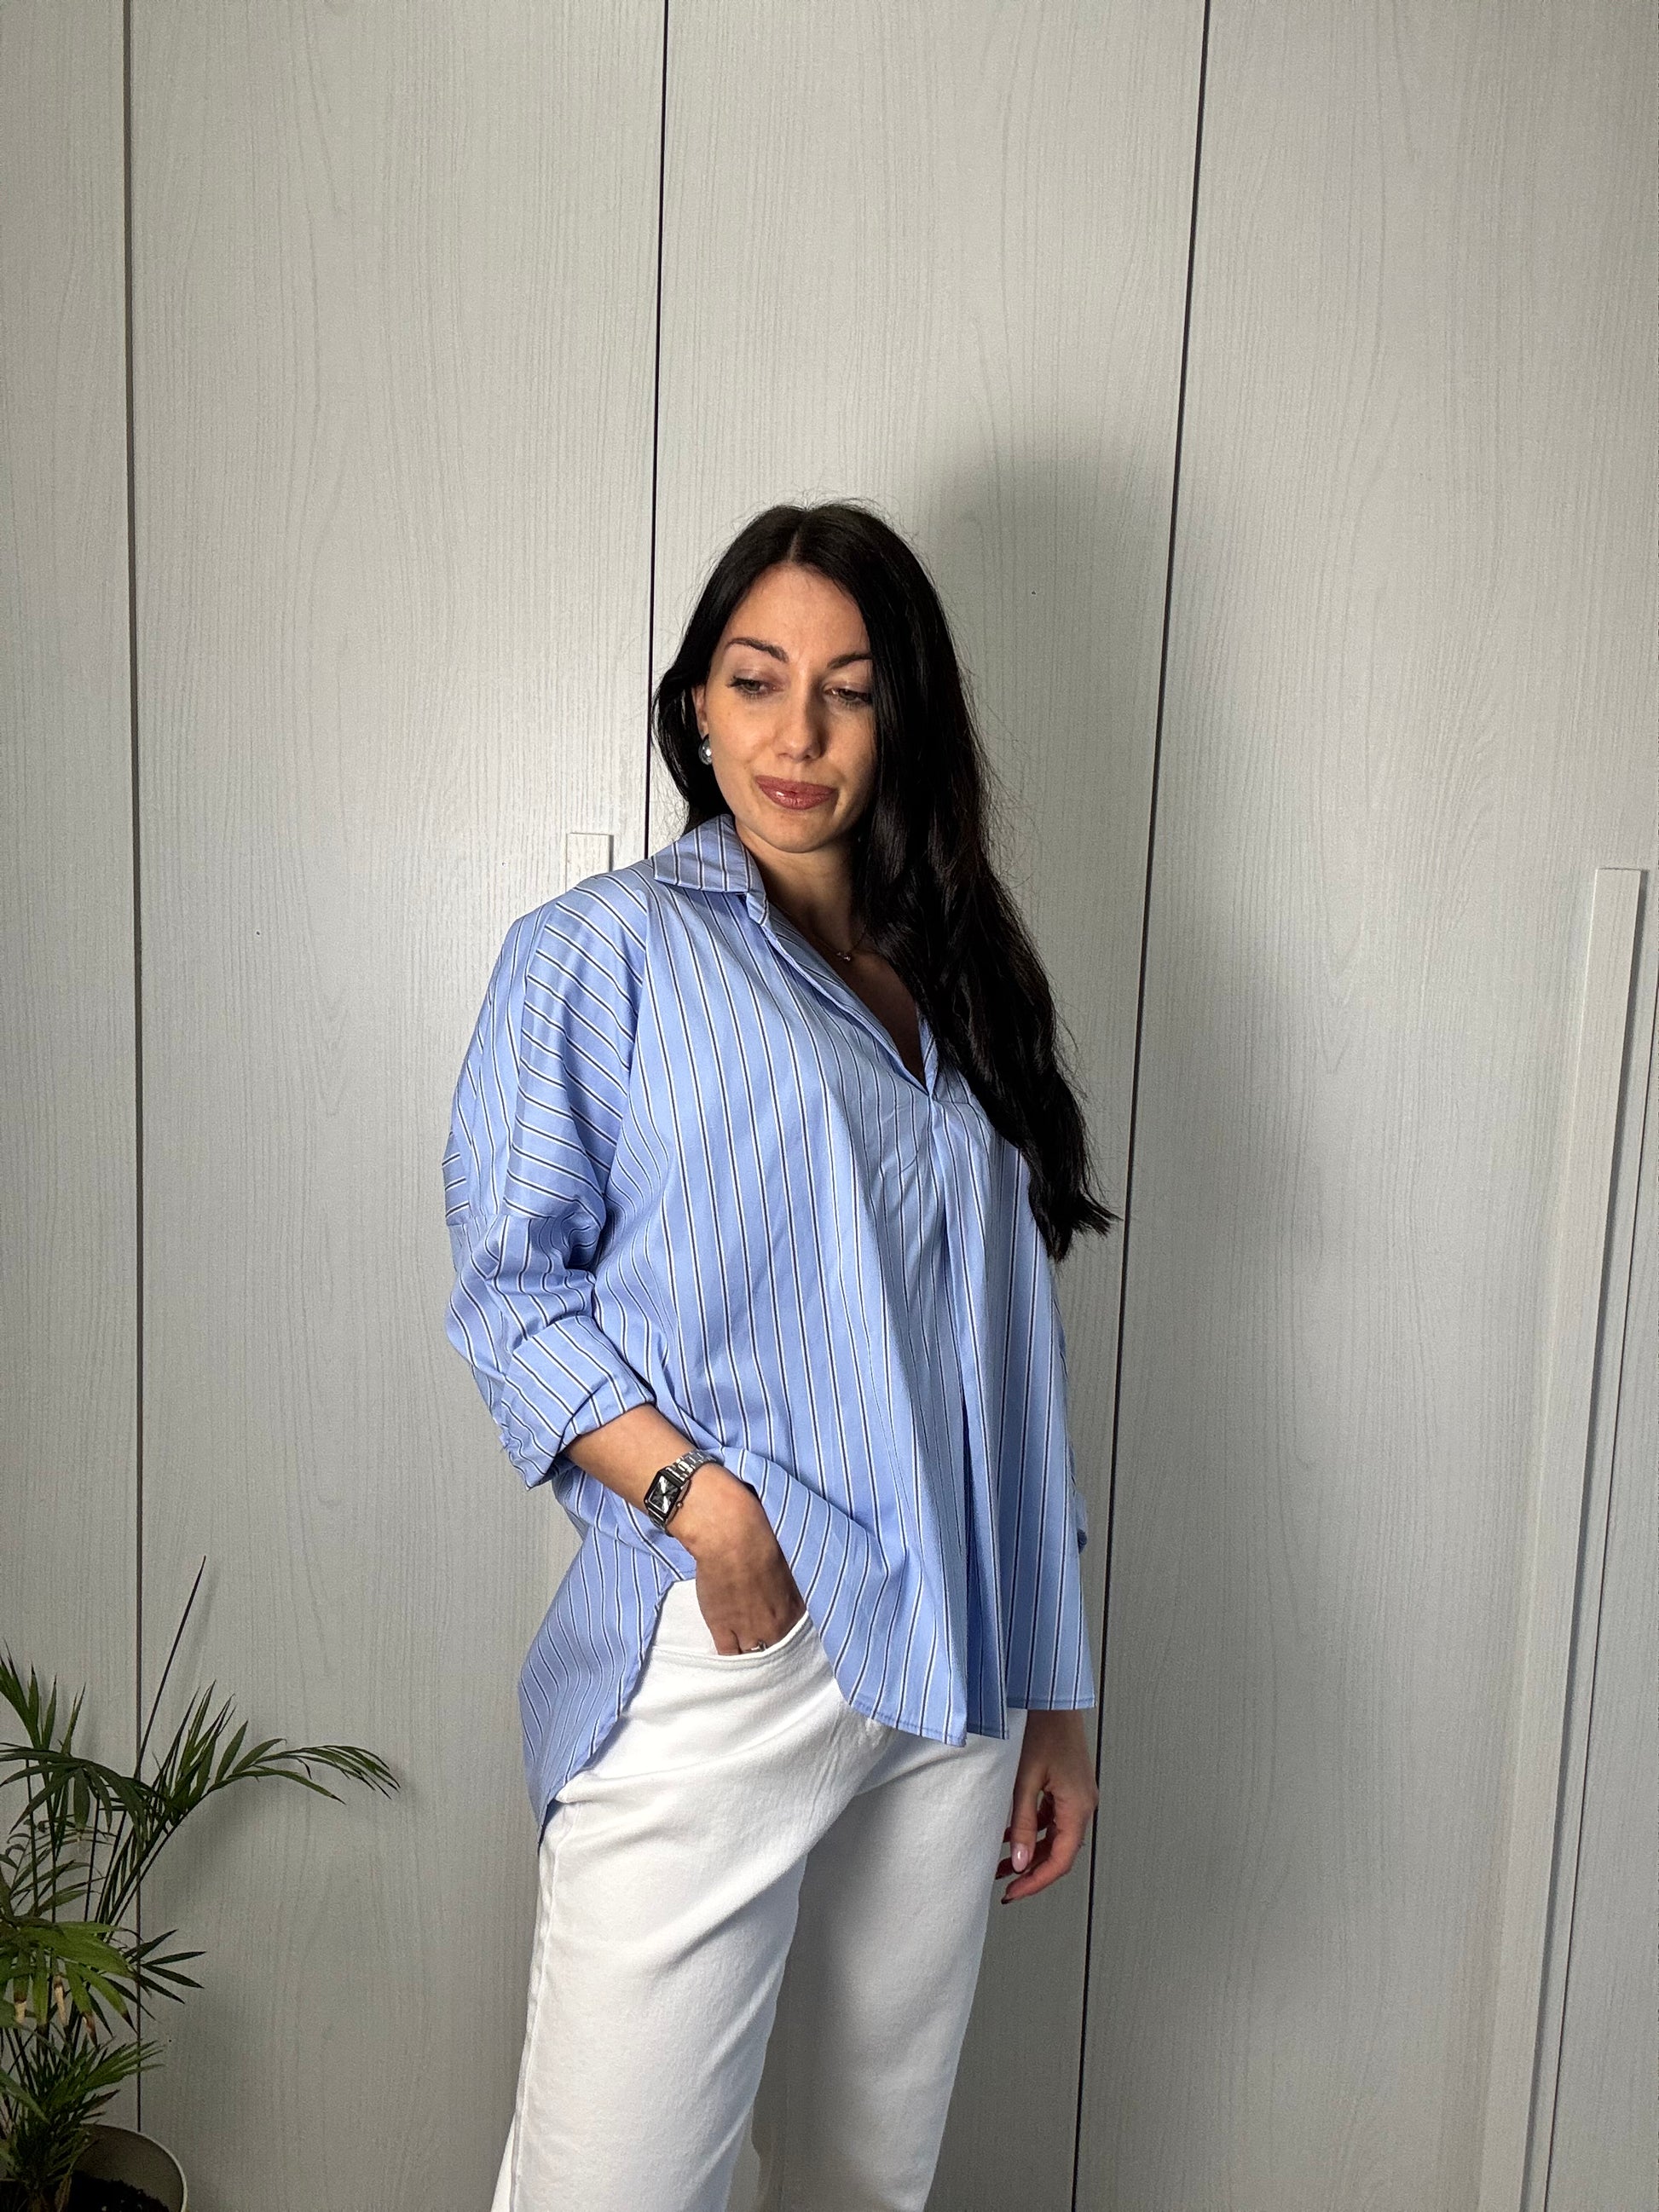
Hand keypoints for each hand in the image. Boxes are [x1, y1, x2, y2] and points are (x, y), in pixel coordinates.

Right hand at [669, 1462, 805, 1653]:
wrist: (733, 1537)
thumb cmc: (763, 1539)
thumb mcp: (790, 1563)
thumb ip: (793, 1585)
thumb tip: (791, 1590)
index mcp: (794, 1609)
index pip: (797, 1637)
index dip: (785, 1634)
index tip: (779, 1631)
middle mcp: (775, 1625)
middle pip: (775, 1650)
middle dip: (770, 1648)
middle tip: (763, 1643)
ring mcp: (748, 1630)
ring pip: (752, 1657)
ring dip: (750, 1653)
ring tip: (746, 1649)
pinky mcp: (722, 1628)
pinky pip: (728, 1655)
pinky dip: (730, 1656)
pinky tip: (731, 1652)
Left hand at [996, 1710, 1097, 1902]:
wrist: (1050, 1695)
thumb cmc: (1042, 1727)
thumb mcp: (1025, 1779)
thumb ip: (1021, 1823)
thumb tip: (1017, 1861)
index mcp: (1078, 1805)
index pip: (1061, 1860)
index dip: (1036, 1882)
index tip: (1014, 1893)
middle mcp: (1082, 1803)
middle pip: (1059, 1852)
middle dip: (1031, 1871)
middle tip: (1005, 1886)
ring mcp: (1076, 1795)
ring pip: (1054, 1837)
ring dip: (1029, 1852)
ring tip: (1000, 1863)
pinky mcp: (1067, 1785)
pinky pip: (1051, 1819)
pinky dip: (1031, 1830)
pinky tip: (1009, 1834)